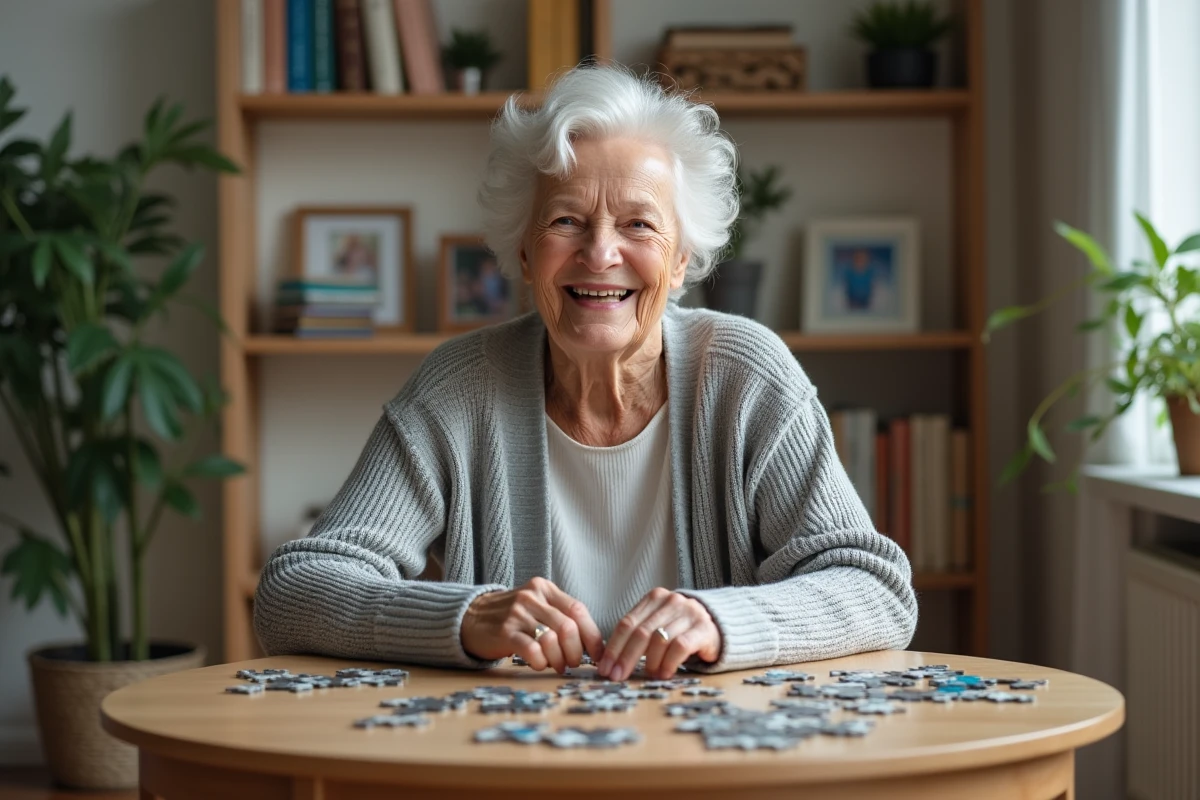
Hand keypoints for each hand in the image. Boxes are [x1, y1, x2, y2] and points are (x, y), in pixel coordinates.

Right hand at [460, 577, 603, 672]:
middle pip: (568, 627)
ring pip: (552, 640)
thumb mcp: (536, 605)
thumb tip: (591, 643)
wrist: (470, 617)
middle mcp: (532, 597)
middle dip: (576, 652)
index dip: (592, 635)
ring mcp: (517, 613)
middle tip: (572, 663)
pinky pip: (532, 650)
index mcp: (545, 589)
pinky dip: (541, 662)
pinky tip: (539, 664)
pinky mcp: (505, 632)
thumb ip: (560, 615)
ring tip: (556, 665)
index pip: (578, 610)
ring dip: (559, 660)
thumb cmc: (511, 617)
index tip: (598, 654)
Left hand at [598, 588, 720, 680]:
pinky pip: (679, 647)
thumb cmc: (681, 630)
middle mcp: (671, 601)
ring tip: (649, 675)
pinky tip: (664, 674)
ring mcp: (688, 612)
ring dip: (650, 663)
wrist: (718, 628)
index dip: (613, 647)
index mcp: (654, 598)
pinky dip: (668, 663)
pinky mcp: (703, 628)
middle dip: (625, 658)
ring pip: (659, 640)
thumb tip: (610, 661)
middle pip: (640, 632)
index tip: (604, 668)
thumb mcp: (658, 625)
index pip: (627, 623)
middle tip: (617, 676)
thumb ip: (638, 635)